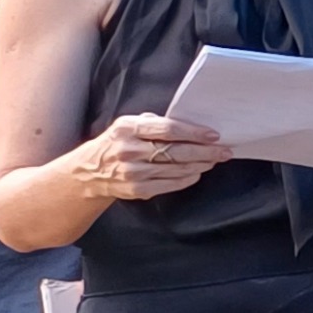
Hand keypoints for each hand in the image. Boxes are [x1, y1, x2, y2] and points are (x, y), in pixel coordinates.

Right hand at [71, 112, 227, 205]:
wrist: (88, 172)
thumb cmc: (116, 144)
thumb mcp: (127, 126)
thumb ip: (153, 123)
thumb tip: (189, 124)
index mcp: (127, 128)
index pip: (167, 129)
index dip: (194, 132)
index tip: (213, 135)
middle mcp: (129, 150)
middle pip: (177, 151)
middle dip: (205, 151)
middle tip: (225, 150)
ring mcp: (133, 172)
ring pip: (177, 169)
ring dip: (201, 165)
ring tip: (215, 160)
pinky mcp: (137, 190)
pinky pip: (171, 184)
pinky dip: (188, 178)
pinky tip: (198, 172)